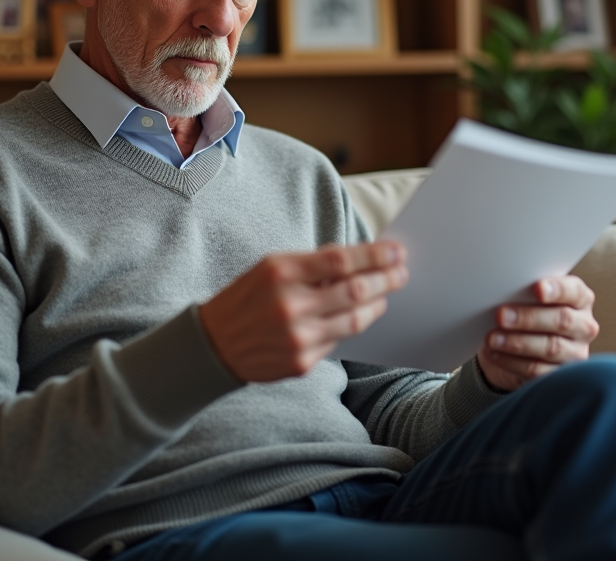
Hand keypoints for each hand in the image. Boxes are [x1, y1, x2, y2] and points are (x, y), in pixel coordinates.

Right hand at [199, 241, 407, 382]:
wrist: (214, 344)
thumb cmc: (247, 298)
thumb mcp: (270, 267)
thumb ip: (312, 264)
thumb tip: (358, 258)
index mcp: (281, 272)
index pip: (341, 260)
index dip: (375, 255)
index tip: (396, 251)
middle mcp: (290, 305)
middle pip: (355, 290)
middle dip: (386, 279)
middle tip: (402, 272)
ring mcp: (298, 337)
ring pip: (355, 319)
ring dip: (377, 304)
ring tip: (386, 294)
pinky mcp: (302, 362)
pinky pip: (339, 341)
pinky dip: (352, 325)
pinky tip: (358, 315)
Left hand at [476, 276, 598, 391]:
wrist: (517, 347)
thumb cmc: (524, 312)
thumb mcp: (526, 298)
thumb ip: (524, 292)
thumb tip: (504, 290)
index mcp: (579, 299)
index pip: (575, 291)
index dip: (557, 290)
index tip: (537, 288)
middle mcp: (583, 326)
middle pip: (562, 320)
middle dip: (529, 318)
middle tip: (501, 316)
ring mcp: (575, 353)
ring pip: (551, 348)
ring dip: (517, 343)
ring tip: (493, 338)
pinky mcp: (559, 375)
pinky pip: (538, 370)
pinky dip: (513, 362)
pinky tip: (495, 354)